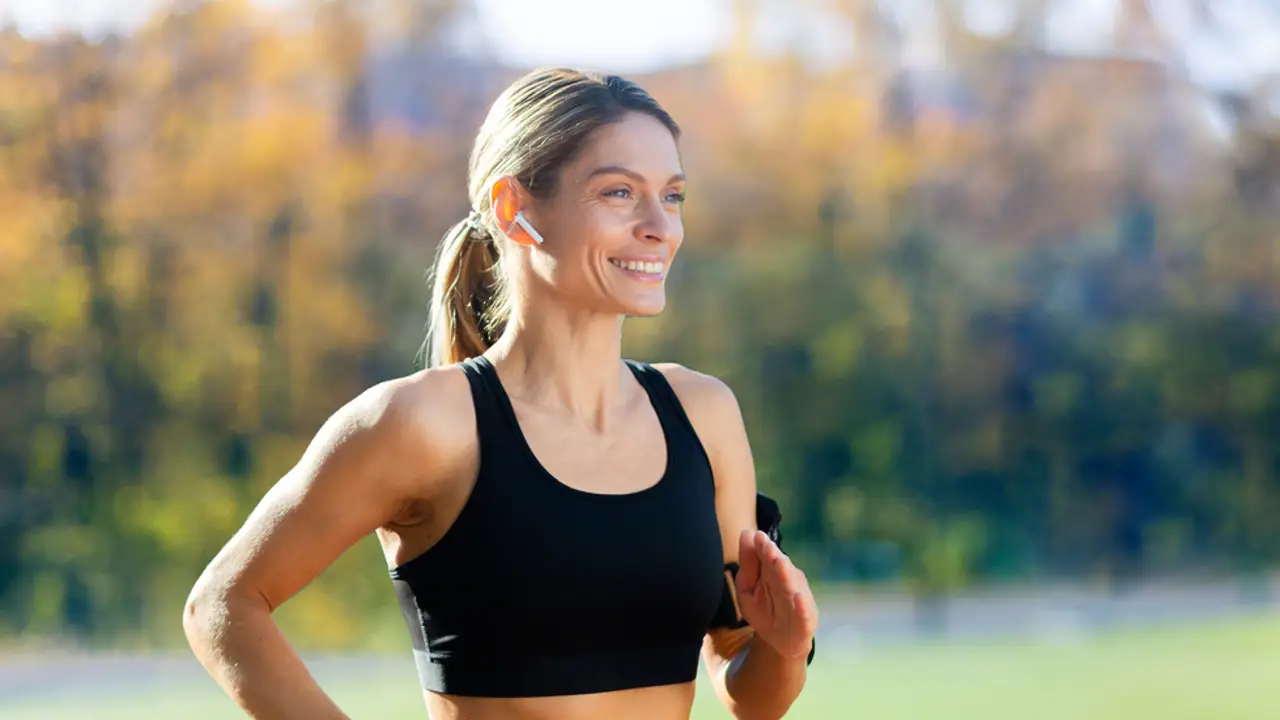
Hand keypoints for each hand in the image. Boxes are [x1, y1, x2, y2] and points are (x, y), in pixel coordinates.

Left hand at [734, 529, 818, 659]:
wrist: (779, 641)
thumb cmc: (763, 611)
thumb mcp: (747, 588)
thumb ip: (748, 563)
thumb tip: (746, 532)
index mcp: (774, 571)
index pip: (768, 555)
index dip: (763, 546)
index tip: (757, 535)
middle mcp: (790, 581)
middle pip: (781, 568)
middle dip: (774, 556)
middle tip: (767, 545)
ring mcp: (799, 599)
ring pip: (793, 585)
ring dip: (787, 574)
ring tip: (779, 562)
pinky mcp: (806, 619)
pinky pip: (804, 612)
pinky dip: (802, 605)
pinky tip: (797, 597)